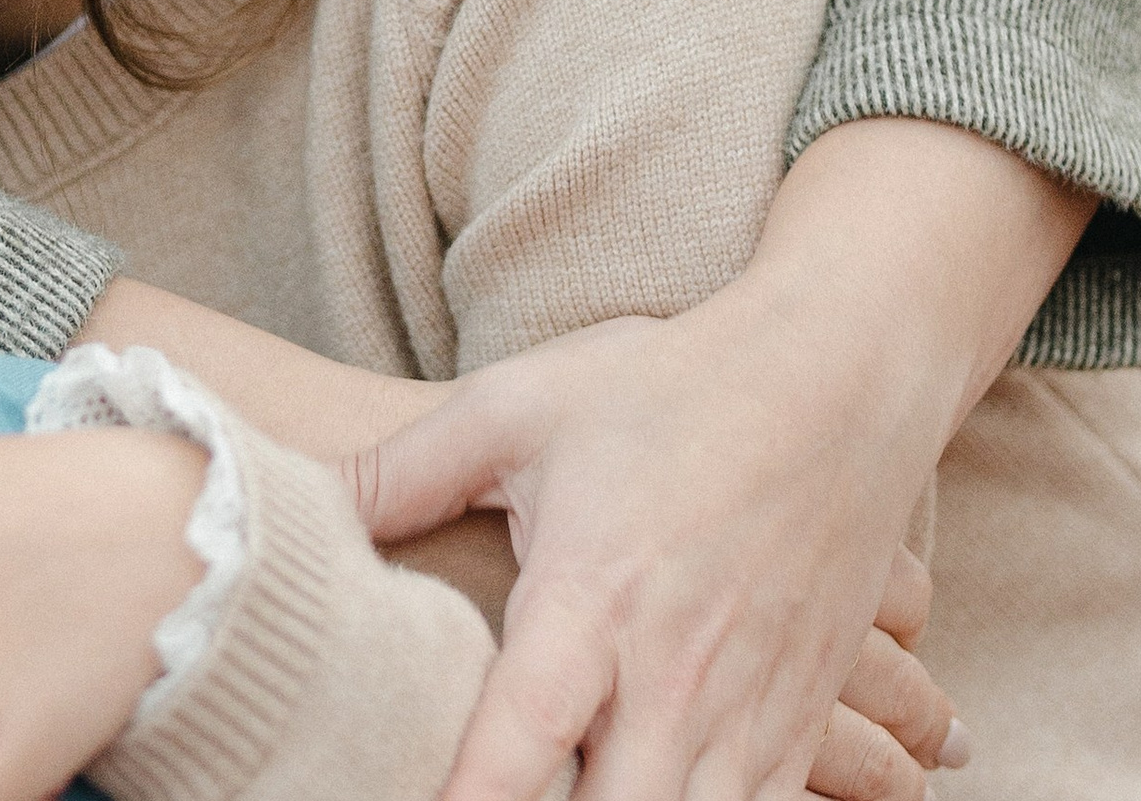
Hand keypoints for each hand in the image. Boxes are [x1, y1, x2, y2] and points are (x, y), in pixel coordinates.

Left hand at [348, 117, 1089, 800]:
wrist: (833, 382)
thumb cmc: (661, 388)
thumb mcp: (516, 406)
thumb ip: (407, 470)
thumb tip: (307, 506)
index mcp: (591, 599)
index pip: (520, 746)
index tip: (393, 798)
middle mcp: (674, 677)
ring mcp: (750, 713)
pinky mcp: (802, 727)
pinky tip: (649, 798)